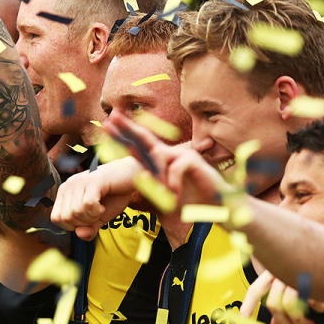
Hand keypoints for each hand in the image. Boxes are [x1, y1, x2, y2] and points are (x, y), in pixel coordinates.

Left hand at [50, 157, 142, 240]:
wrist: (131, 177)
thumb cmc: (114, 196)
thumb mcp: (99, 218)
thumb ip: (89, 229)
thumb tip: (79, 235)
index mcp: (65, 193)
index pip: (56, 218)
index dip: (72, 226)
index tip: (88, 219)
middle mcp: (68, 185)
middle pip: (66, 218)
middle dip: (83, 222)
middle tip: (96, 214)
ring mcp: (79, 182)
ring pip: (76, 212)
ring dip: (92, 217)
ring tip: (100, 208)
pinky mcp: (92, 181)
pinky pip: (88, 204)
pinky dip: (97, 211)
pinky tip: (103, 205)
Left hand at [105, 111, 227, 207]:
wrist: (216, 207)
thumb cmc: (191, 201)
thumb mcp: (164, 196)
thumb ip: (150, 189)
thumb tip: (135, 185)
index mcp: (160, 161)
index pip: (138, 145)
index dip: (123, 134)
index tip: (107, 124)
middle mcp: (169, 153)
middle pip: (144, 138)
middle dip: (127, 127)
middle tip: (111, 116)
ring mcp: (181, 154)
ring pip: (158, 157)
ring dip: (158, 178)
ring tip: (167, 195)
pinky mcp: (192, 159)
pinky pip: (174, 168)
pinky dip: (173, 184)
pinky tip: (176, 195)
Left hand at [242, 270, 323, 323]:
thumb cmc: (314, 273)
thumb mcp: (294, 288)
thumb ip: (281, 305)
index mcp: (274, 271)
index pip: (256, 289)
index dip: (249, 304)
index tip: (244, 318)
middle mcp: (283, 271)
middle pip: (274, 305)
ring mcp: (298, 274)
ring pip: (290, 307)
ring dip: (300, 323)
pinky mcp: (316, 278)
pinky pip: (313, 303)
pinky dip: (319, 309)